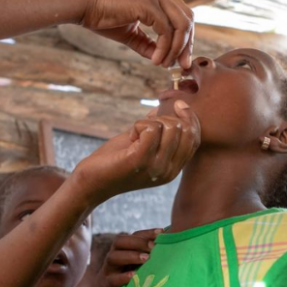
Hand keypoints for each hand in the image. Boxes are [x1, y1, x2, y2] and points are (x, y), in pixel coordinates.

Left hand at [71, 100, 199, 205]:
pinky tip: (130, 136)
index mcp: (173, 168)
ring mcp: (156, 167)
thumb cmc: (115, 161)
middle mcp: (169, 171)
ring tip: (135, 135)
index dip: (190, 118)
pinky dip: (139, 125)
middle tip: (145, 127)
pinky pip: (150, 128)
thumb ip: (158, 130)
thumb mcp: (143, 144)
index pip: (195, 138)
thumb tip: (169, 107)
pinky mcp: (139, 160)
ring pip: (169, 127)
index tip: (179, 105)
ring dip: (149, 122)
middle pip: (184, 130)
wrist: (92, 181)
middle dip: (166, 118)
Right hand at [79, 0, 194, 67]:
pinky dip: (164, 48)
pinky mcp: (147, 3)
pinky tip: (155, 60)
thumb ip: (147, 43)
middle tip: (182, 65)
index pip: (182, 13)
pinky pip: (166, 30)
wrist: (82, 5)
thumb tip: (161, 59)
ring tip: (165, 64)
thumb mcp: (130, 32)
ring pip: (181, 24)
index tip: (180, 58)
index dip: (185, 37)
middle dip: (187, 44)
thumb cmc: (101, 15)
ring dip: (177, 48)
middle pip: (188, 17)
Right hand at [80, 229, 161, 286]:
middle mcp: (114, 255)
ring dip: (131, 256)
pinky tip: (133, 276)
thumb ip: (147, 255)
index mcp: (122, 249)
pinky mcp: (106, 284)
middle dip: (138, 242)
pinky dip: (123, 277)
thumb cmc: (125, 277)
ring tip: (146, 259)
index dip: (147, 232)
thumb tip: (170, 245)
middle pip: (120, 241)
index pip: (134, 235)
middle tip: (153, 247)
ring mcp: (108, 270)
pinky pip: (112, 279)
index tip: (162, 232)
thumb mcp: (135, 264)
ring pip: (114, 257)